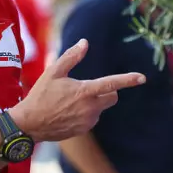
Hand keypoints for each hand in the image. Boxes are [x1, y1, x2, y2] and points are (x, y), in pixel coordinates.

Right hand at [9, 39, 145, 141]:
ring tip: (68, 102)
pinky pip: (92, 118)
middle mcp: (90, 108)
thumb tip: (85, 42)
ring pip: (100, 108)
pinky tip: (67, 113)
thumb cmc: (40, 95)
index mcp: (84, 91)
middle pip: (112, 97)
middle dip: (106, 91)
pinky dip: (85, 114)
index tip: (143, 77)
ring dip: (92, 103)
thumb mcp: (53, 72)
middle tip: (86, 88)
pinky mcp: (83, 130)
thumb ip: (71, 56)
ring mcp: (88, 121)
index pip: (111, 84)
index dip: (128, 80)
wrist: (29, 125)